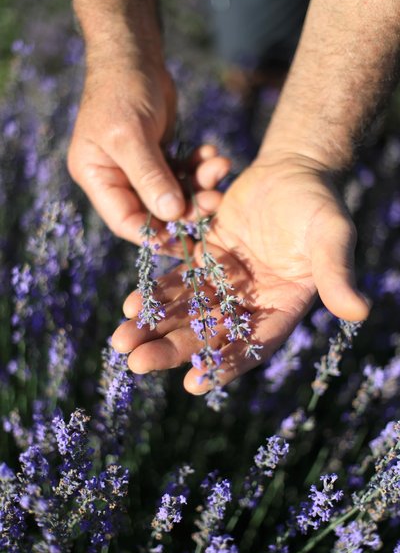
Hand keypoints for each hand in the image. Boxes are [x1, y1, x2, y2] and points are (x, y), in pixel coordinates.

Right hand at [68, 62, 229, 245]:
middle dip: (187, 206)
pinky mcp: (159, 156)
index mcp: (97, 177)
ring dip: (200, 184)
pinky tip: (213, 154)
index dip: (155, 235)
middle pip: (155, 210)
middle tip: (216, 200)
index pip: (125, 221)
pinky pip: (182, 173)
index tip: (187, 239)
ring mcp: (139, 168)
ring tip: (220, 167)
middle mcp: (116, 178)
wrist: (134, 54)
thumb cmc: (122, 89)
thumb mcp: (131, 135)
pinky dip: (199, 167)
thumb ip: (150, 176)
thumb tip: (170, 215)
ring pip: (174, 192)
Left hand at [112, 154, 369, 393]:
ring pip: (187, 311)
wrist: (293, 170)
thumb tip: (359, 312)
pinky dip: (156, 294)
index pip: (252, 345)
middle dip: (173, 349)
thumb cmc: (318, 203)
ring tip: (121, 341)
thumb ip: (337, 272)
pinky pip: (179, 281)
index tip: (193, 382)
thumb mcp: (330, 235)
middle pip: (209, 334)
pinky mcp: (206, 260)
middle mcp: (251, 303)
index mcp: (282, 307)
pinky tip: (130, 306)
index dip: (224, 364)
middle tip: (137, 364)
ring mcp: (226, 283)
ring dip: (155, 327)